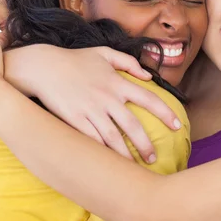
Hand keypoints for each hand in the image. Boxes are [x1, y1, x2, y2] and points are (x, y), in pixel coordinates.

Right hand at [9, 45, 180, 163]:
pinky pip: (93, 140)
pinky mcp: (75, 121)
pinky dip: (103, 152)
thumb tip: (149, 76)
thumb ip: (128, 62)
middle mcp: (107, 98)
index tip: (177, 125)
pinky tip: (110, 162)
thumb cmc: (74, 59)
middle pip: (133, 125)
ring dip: (126, 154)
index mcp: (117, 82)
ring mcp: (91, 110)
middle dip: (146, 145)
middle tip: (153, 157)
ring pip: (114, 138)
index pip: (149, 99)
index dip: (165, 113)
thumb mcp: (104, 53)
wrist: (43, 67)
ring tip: (134, 166)